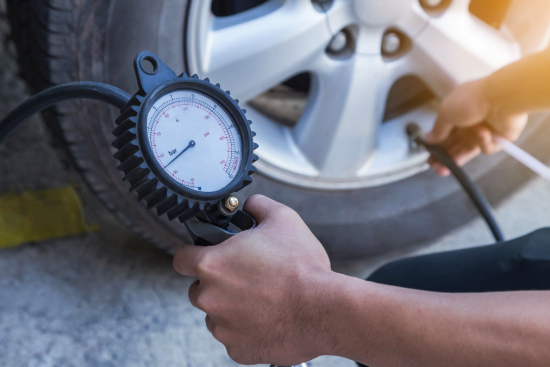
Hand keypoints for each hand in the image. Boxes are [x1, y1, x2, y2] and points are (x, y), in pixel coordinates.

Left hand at [173, 195, 332, 365]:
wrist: (325, 310)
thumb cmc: (302, 266)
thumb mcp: (282, 219)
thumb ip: (258, 206)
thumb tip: (250, 205)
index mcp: (212, 265)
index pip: (181, 259)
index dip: (193, 254)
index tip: (207, 255)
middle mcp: (209, 298)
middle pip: (199, 288)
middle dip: (217, 282)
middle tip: (246, 276)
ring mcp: (222, 327)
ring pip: (216, 314)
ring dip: (230, 307)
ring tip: (262, 299)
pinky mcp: (237, 350)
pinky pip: (234, 337)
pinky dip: (246, 330)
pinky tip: (269, 318)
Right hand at [426, 79, 527, 175]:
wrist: (502, 98)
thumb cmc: (474, 99)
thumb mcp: (446, 112)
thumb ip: (438, 129)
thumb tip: (429, 139)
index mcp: (457, 113)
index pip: (445, 133)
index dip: (437, 145)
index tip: (430, 155)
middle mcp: (470, 122)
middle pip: (455, 144)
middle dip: (444, 156)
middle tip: (435, 166)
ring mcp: (484, 131)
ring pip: (468, 150)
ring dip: (457, 158)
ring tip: (445, 169)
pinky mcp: (498, 139)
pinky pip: (486, 148)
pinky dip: (483, 142)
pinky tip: (483, 134)